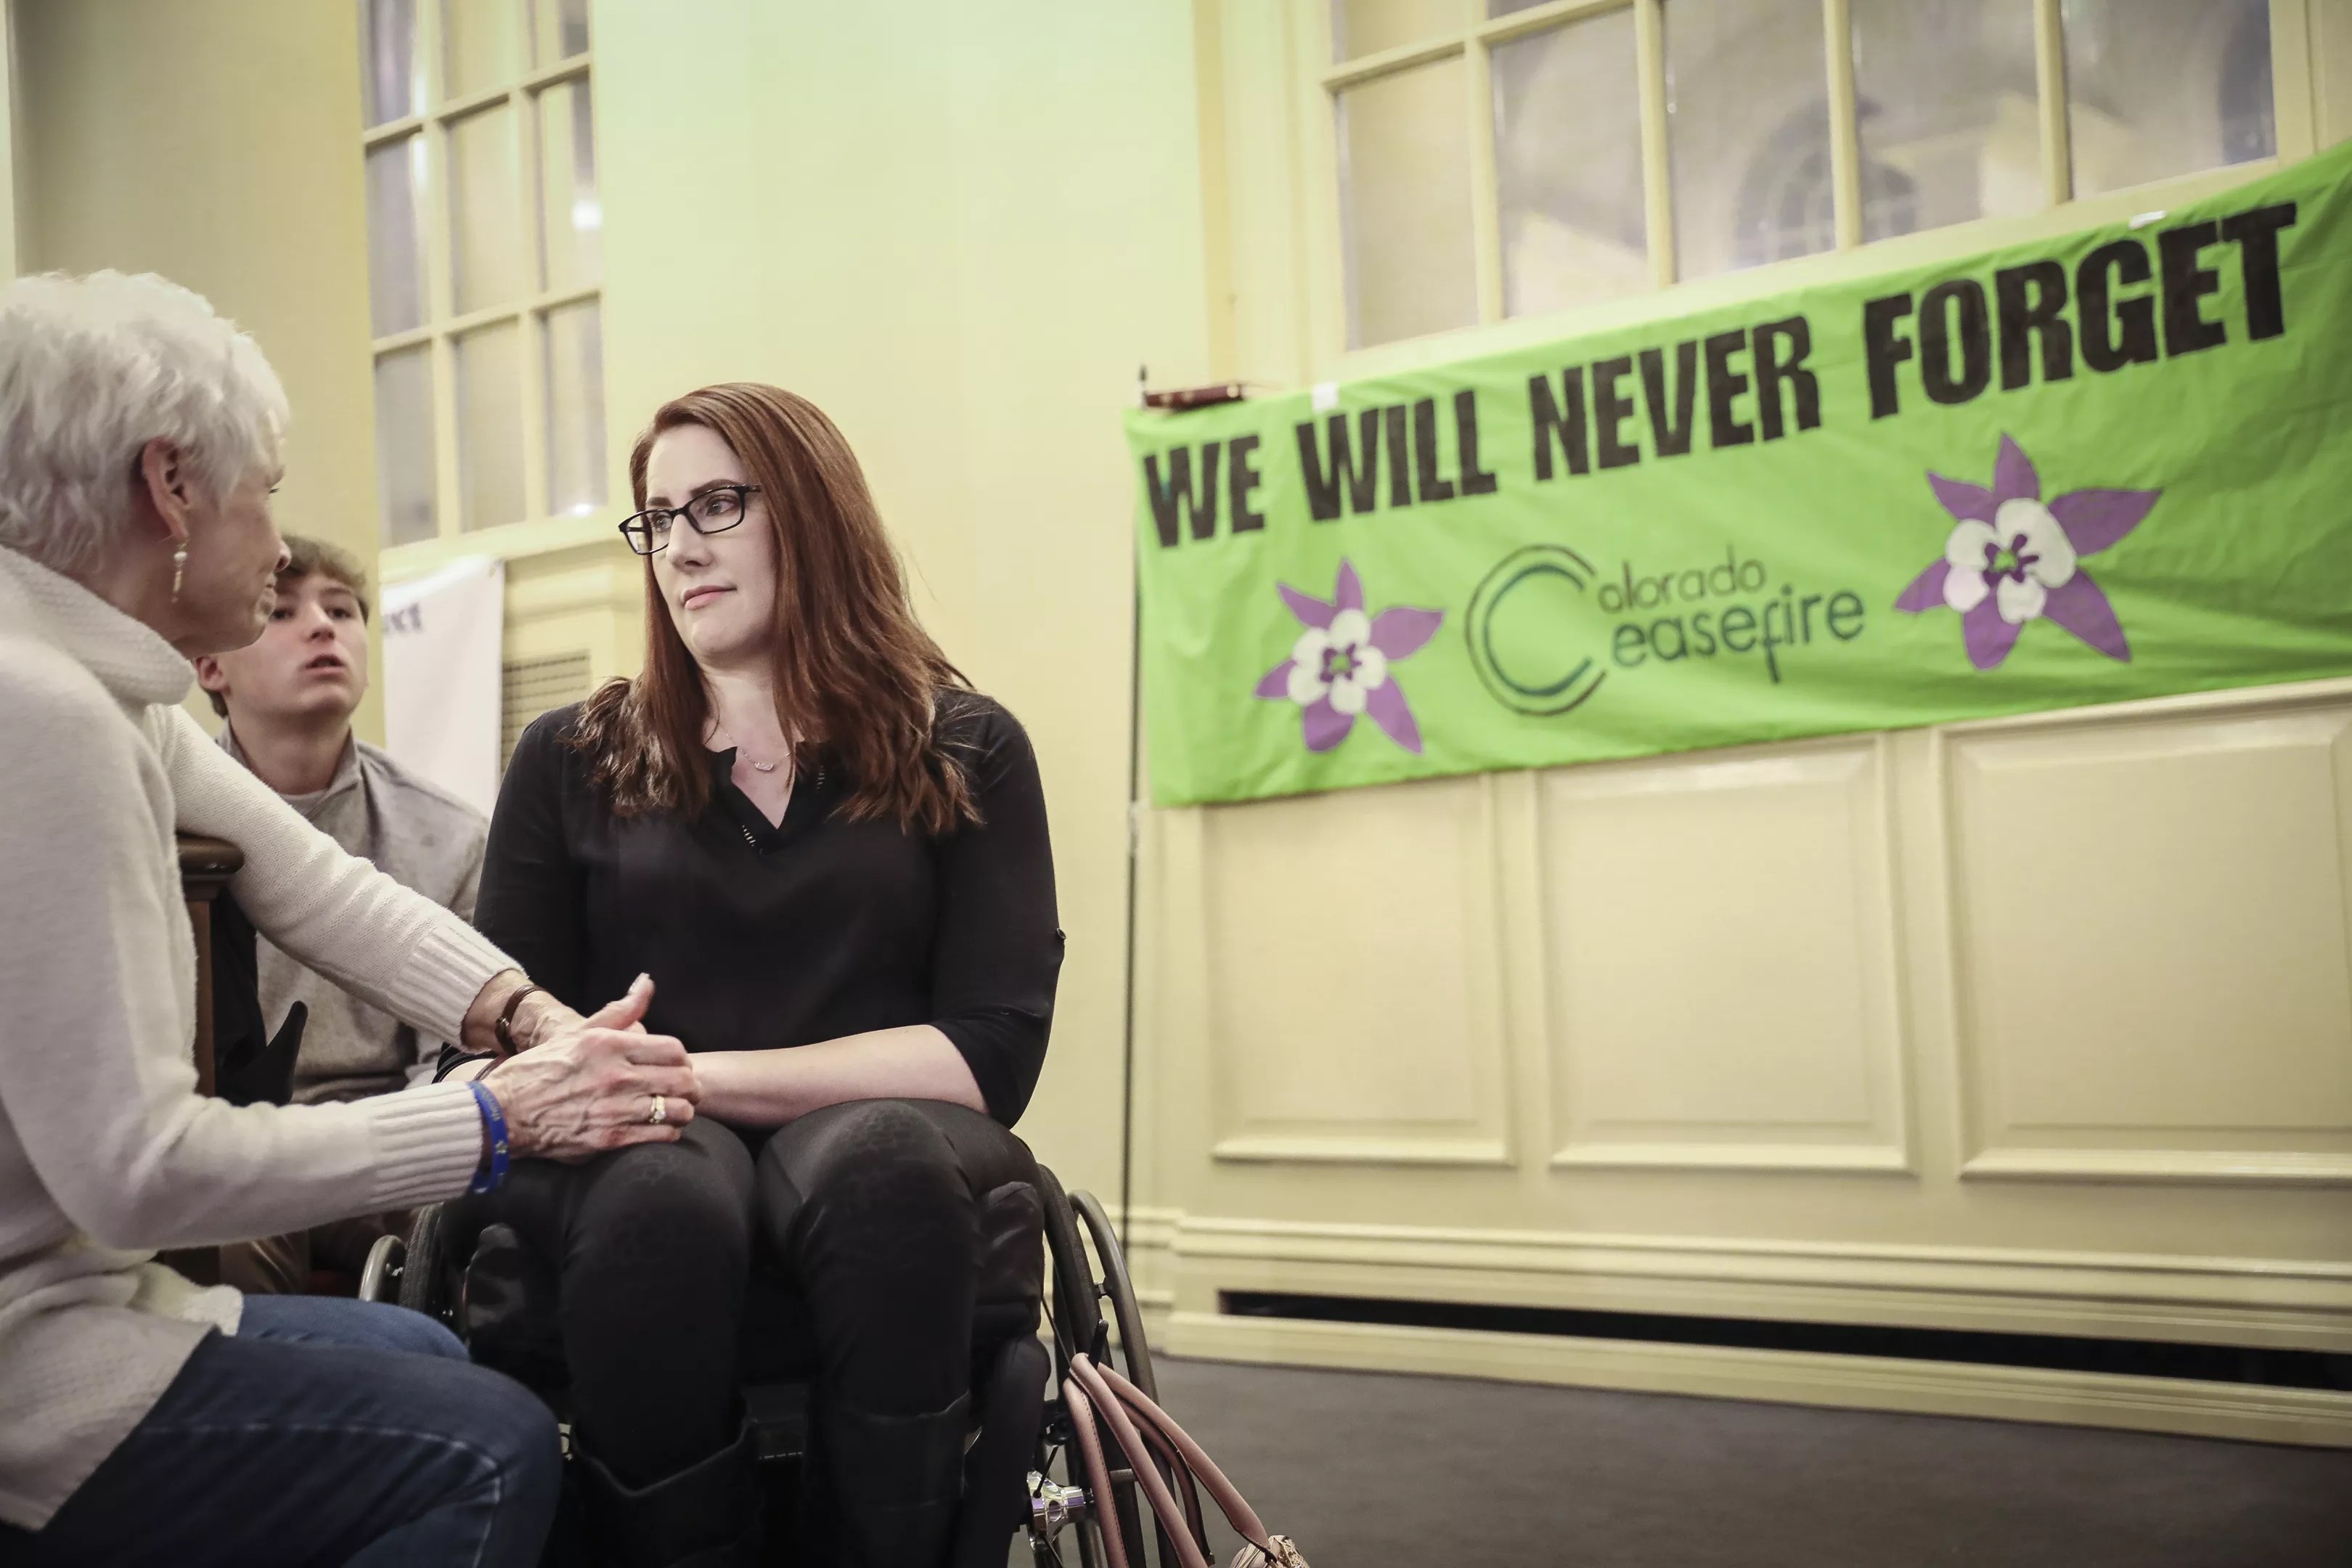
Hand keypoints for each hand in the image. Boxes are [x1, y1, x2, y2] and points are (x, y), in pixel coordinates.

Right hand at [479, 976, 699, 1160]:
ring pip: (677, 1110)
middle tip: (680, 1089)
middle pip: (683, 1080)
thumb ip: (620, 1010)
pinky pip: (661, 1136)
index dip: (682, 1059)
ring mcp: (615, 1109)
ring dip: (680, 1110)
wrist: (502, 1114)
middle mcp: (616, 1076)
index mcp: (610, 1046)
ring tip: (670, 1109)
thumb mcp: (578, 1032)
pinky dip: (666, 1132)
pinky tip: (656, 1127)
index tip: (676, 1065)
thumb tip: (647, 983)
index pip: (674, 1049)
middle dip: (688, 1085)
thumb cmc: (539, 1070)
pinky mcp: (610, 1140)